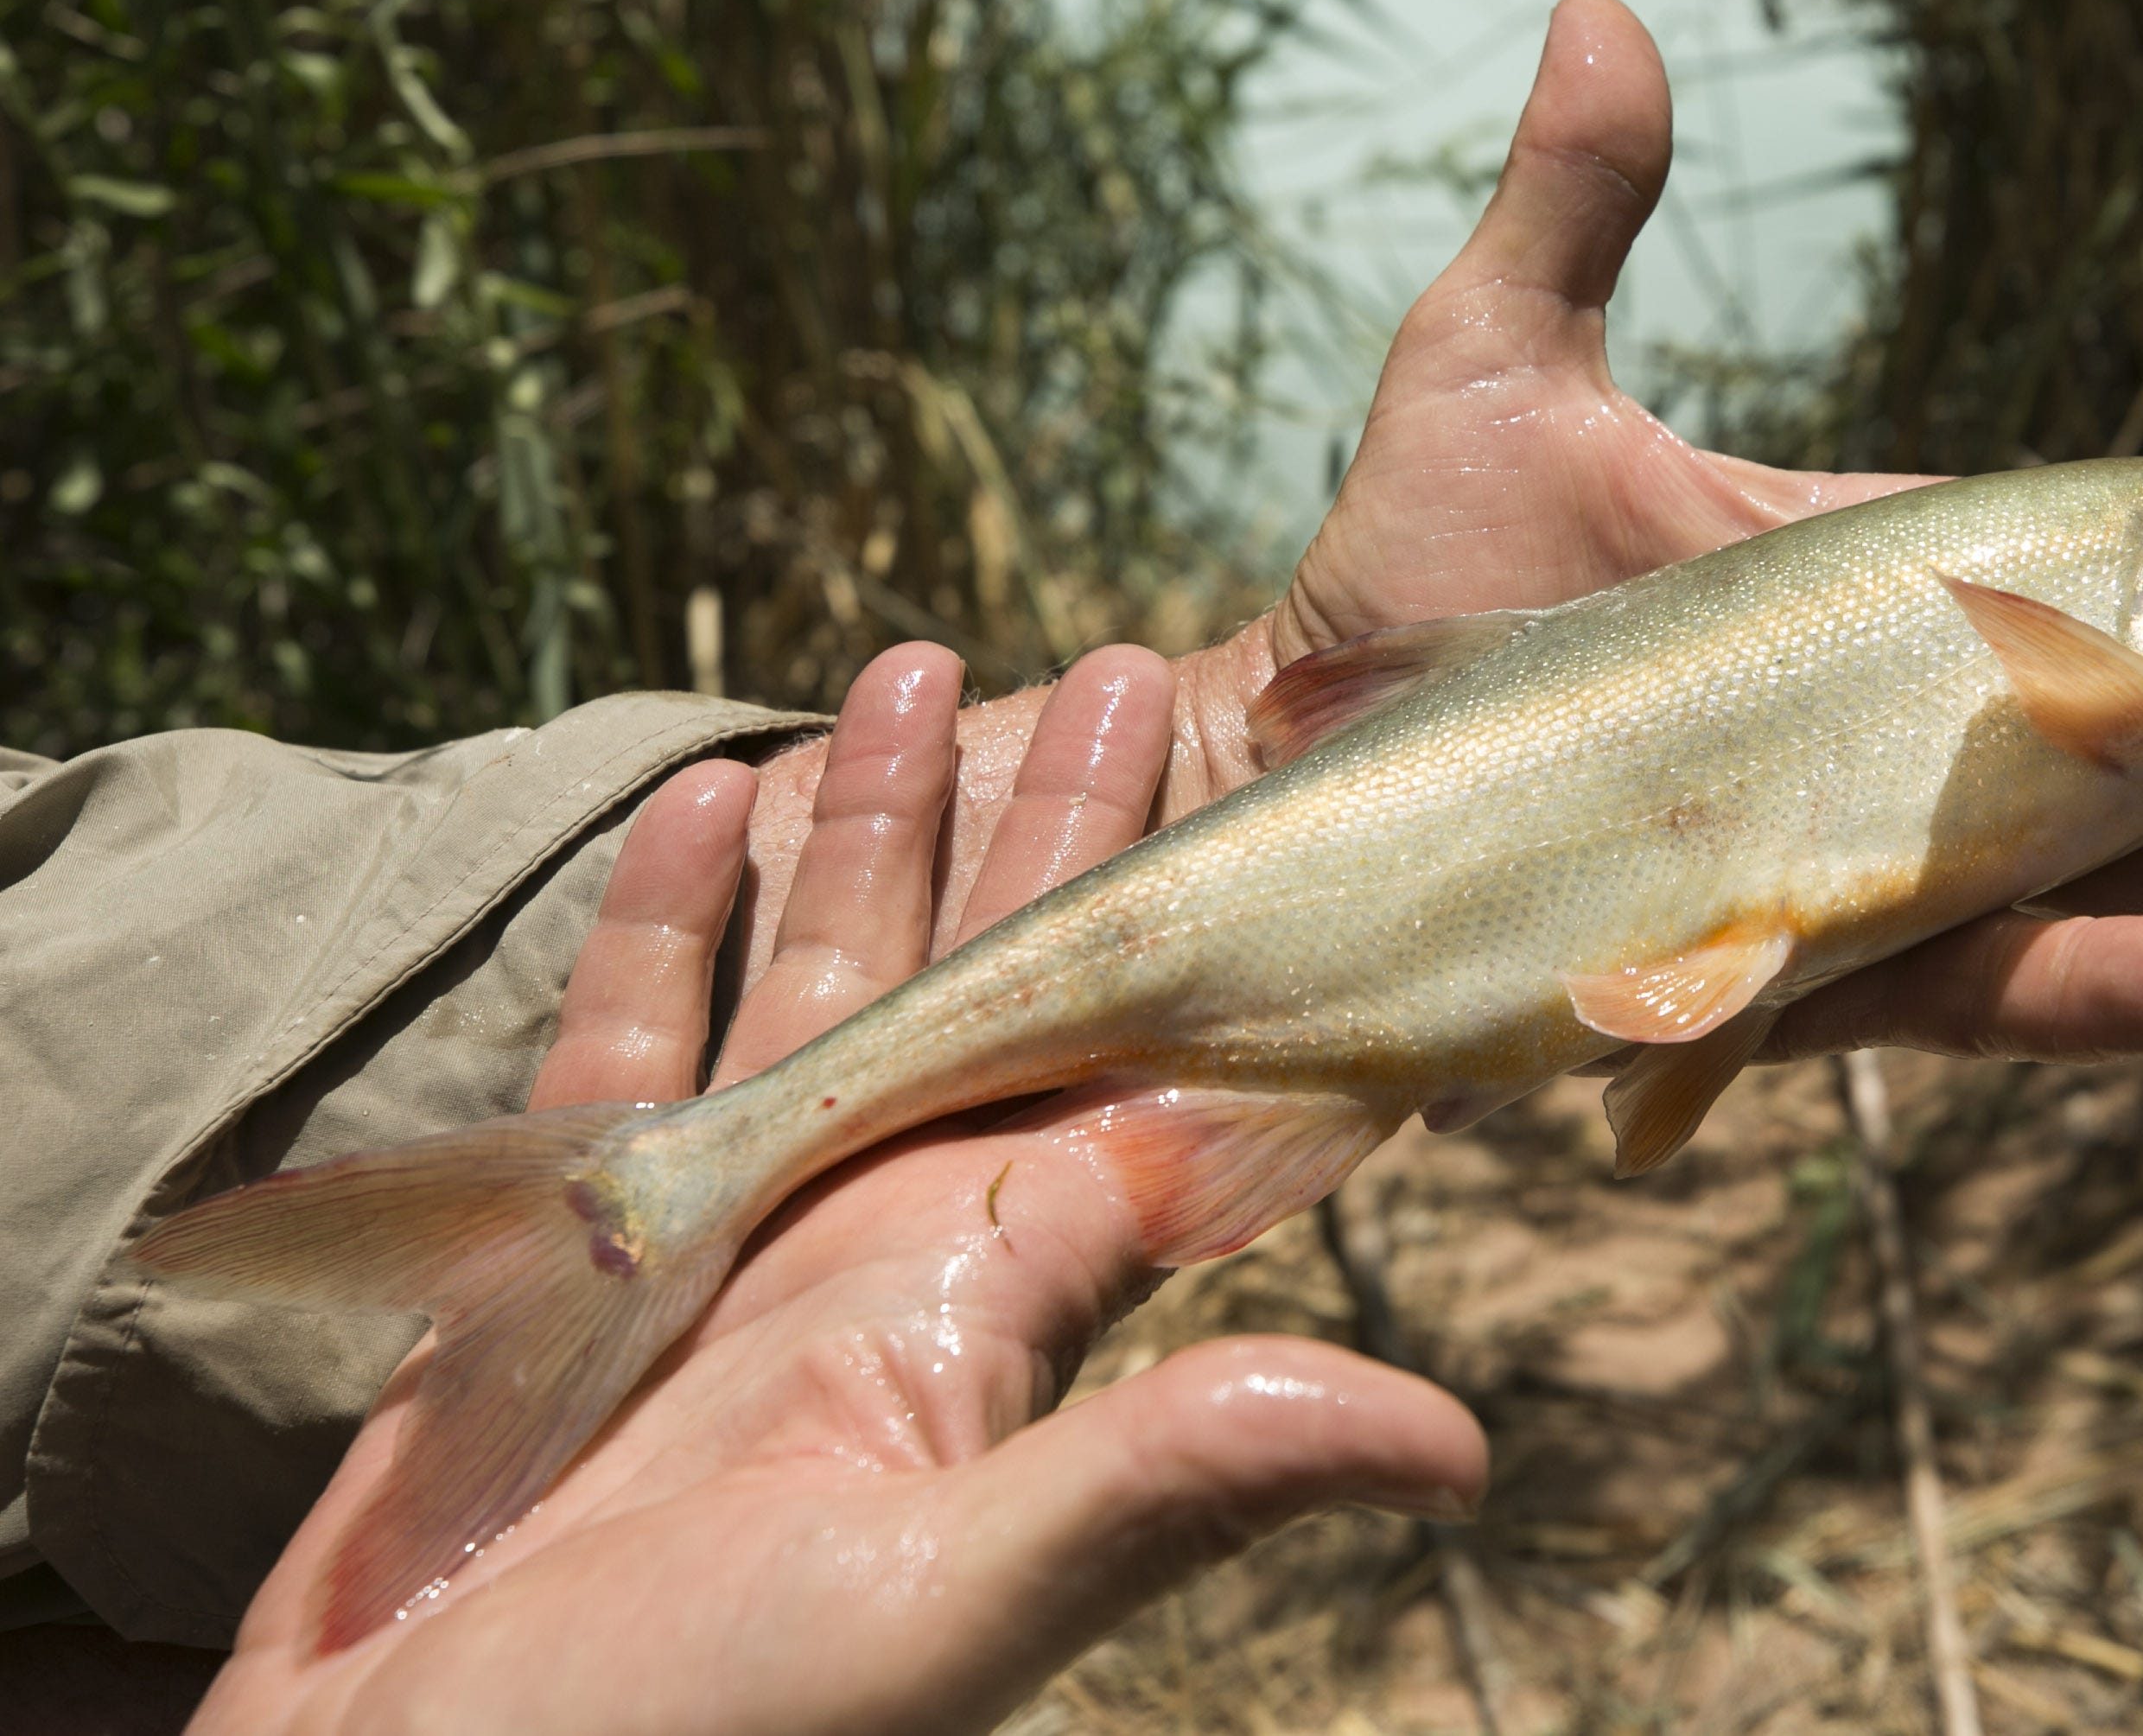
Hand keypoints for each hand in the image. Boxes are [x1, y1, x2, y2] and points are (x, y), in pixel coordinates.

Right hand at [194, 643, 1482, 1735]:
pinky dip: (667, 923)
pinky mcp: (565, 1258)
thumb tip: (1455, 1446)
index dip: (1178, 912)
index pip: (1123, 1059)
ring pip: (816, 984)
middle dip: (1037, 825)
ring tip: (911, 666)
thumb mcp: (941, 1603)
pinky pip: (630, 1047)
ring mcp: (724, 1243)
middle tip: (1111, 659)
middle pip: (985, 986)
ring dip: (862, 831)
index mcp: (984, 1299)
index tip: (1231, 759)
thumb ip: (1168, 1484)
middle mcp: (875, 1249)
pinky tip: (702, 799)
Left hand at [1166, 0, 2142, 1061]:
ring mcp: (1869, 856)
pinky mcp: (1789, 970)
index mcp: (1901, 581)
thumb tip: (1606, 13)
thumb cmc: (1398, 588)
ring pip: (2140, 881)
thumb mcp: (1490, 378)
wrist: (1279, 774)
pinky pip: (1961, 978)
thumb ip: (1577, 218)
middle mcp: (1923, 727)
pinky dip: (2084, 979)